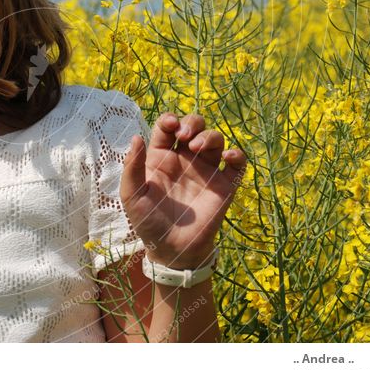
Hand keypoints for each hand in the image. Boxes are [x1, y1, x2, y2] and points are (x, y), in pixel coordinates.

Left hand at [120, 113, 246, 268]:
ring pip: (215, 139)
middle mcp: (185, 159)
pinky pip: (238, 163)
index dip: (170, 119)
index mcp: (162, 157)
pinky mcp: (224, 185)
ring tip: (198, 147)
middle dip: (193, 123)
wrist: (171, 250)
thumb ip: (131, 167)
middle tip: (185, 136)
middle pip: (194, 126)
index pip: (168, 127)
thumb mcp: (132, 196)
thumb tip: (136, 137)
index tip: (170, 125)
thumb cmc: (148, 222)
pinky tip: (228, 156)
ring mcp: (206, 171)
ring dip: (210, 136)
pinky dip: (238, 154)